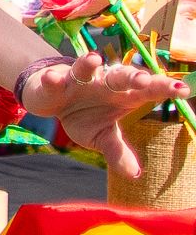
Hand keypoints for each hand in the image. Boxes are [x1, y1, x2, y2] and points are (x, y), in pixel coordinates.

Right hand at [24, 51, 191, 179]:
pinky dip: (53, 79)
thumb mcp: (101, 136)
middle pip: (122, 76)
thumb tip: (134, 175)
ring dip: (88, 64)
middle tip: (144, 80)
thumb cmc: (84, 116)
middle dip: (133, 76)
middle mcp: (104, 83)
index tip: (183, 90)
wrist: (50, 100)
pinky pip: (54, 79)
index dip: (164, 88)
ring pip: (86, 68)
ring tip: (94, 59)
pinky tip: (53, 78)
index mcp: (123, 96)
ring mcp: (79, 80)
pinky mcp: (55, 81)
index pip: (148, 91)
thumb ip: (117, 151)